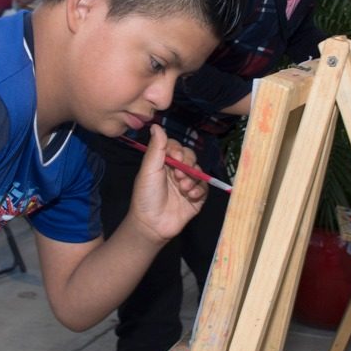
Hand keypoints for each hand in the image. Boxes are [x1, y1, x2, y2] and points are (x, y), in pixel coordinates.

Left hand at [127, 125, 207, 243]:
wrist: (152, 224)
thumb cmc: (146, 196)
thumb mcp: (149, 170)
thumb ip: (156, 148)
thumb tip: (156, 126)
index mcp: (163, 163)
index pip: (176, 148)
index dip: (178, 150)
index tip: (175, 157)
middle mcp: (176, 171)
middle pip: (190, 157)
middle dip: (187, 164)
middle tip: (179, 175)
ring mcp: (187, 184)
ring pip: (199, 171)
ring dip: (192, 178)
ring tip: (183, 188)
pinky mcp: (196, 198)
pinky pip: (205, 187)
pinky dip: (199, 190)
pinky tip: (190, 195)